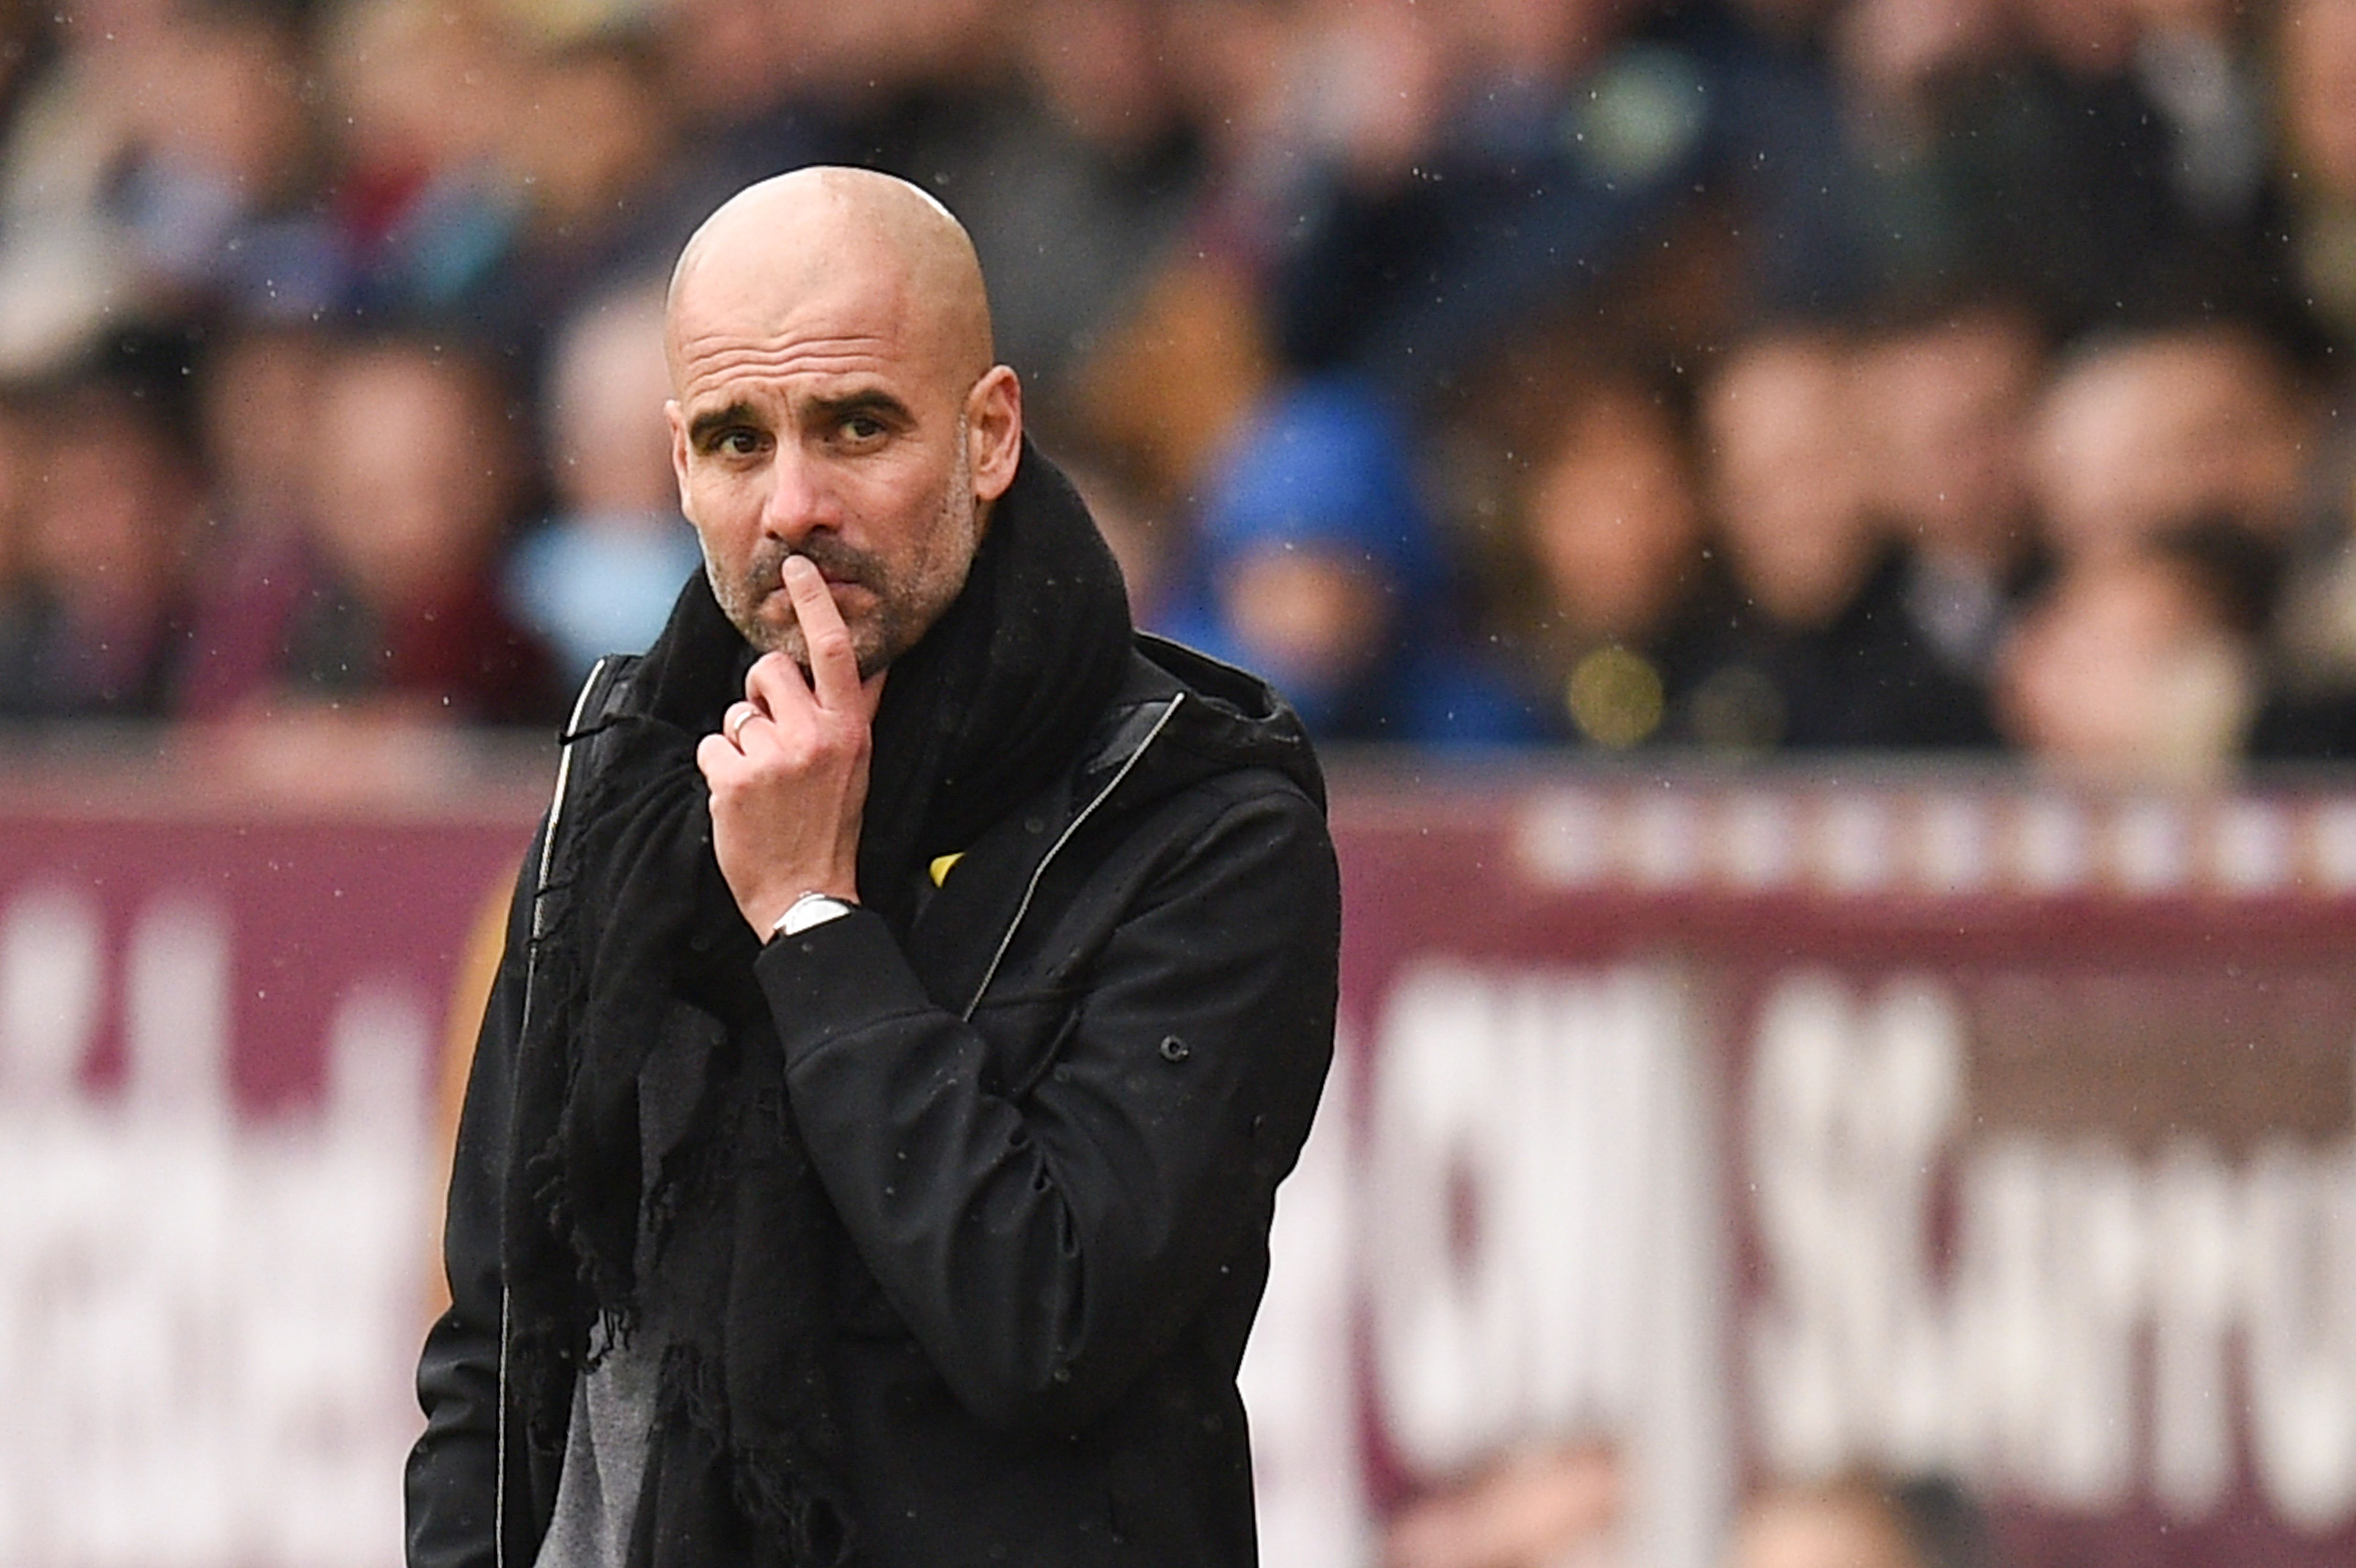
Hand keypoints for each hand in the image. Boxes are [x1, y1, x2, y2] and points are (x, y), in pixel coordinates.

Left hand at [697, 555, 886, 934]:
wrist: (806, 893)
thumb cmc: (829, 827)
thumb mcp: (857, 766)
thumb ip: (855, 713)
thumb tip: (872, 665)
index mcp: (849, 730)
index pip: (834, 651)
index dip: (814, 603)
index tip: (797, 567)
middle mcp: (817, 736)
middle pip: (770, 670)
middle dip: (760, 694)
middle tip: (772, 736)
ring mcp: (776, 757)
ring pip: (737, 713)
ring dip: (740, 742)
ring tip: (762, 782)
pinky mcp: (737, 778)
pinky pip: (712, 746)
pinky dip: (719, 771)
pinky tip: (741, 800)